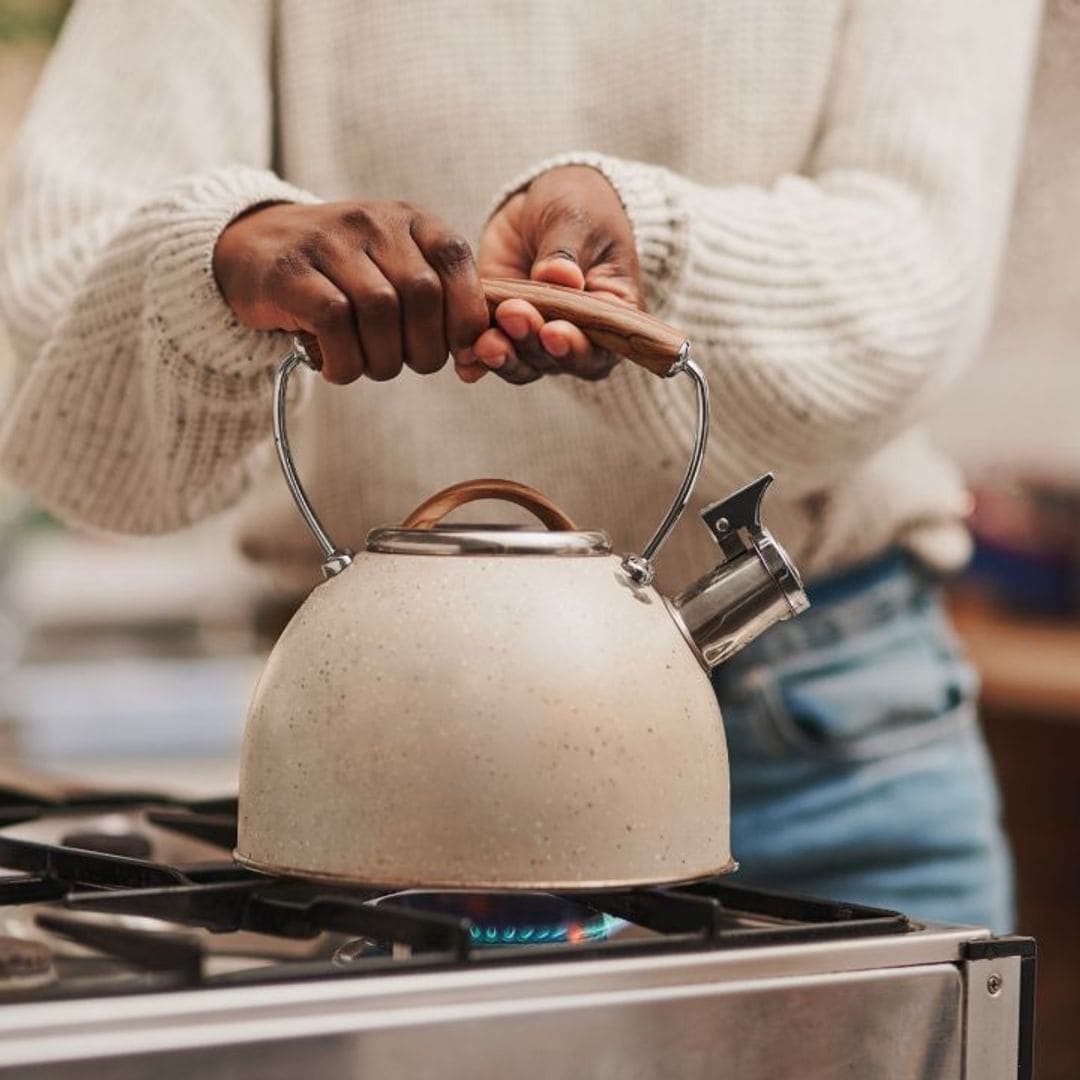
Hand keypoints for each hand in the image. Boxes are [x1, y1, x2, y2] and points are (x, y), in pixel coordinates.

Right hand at [213, 201, 488, 383]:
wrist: (254, 249)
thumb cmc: (341, 276)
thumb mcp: (395, 271)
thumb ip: (438, 303)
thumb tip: (476, 355)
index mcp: (409, 219)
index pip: (455, 260)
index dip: (464, 316)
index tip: (456, 351)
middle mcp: (372, 221)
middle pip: (420, 294)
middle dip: (423, 348)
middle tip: (405, 364)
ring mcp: (328, 241)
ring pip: (379, 309)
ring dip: (383, 359)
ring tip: (369, 367)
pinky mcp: (290, 271)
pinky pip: (334, 321)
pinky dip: (345, 360)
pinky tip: (339, 367)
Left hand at [460, 165, 643, 384]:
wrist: (540, 204)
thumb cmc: (578, 207)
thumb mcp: (576, 218)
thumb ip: (566, 250)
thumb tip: (560, 277)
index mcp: (611, 315)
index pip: (600, 348)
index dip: (577, 348)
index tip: (554, 331)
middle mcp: (578, 337)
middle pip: (557, 360)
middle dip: (533, 343)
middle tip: (513, 314)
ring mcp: (539, 338)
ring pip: (523, 364)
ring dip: (505, 356)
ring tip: (486, 342)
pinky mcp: (503, 331)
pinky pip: (492, 353)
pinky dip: (478, 360)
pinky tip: (467, 360)